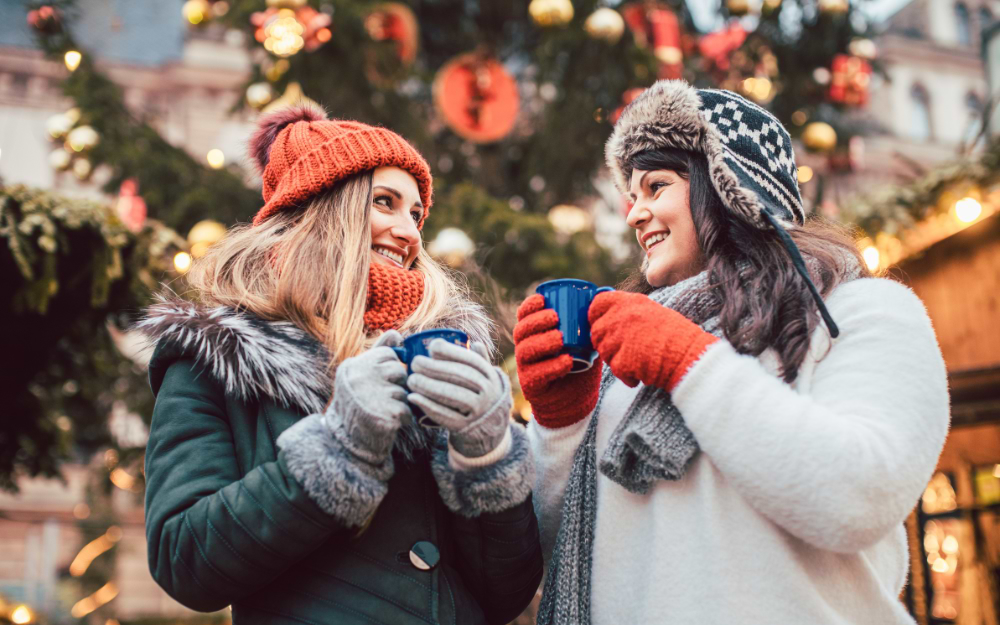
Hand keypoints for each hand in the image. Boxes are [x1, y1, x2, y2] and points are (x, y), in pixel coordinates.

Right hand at [326, 330, 411, 463]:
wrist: (346, 442)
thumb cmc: (357, 403)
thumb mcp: (361, 374)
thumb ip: (378, 352)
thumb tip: (396, 333)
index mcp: (353, 366)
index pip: (388, 354)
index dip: (390, 368)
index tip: (380, 381)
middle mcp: (360, 378)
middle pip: (399, 371)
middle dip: (397, 385)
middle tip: (382, 398)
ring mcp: (372, 396)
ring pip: (404, 391)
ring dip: (399, 403)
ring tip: (382, 410)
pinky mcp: (385, 415)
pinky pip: (407, 410)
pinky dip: (403, 418)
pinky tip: (388, 422)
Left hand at [407, 340, 510, 457]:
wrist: (489, 428)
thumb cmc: (480, 395)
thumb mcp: (485, 378)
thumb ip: (479, 361)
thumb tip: (475, 343)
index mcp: (490, 376)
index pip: (471, 361)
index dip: (451, 352)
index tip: (432, 347)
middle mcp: (488, 392)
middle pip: (460, 377)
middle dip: (435, 368)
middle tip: (415, 363)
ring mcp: (478, 411)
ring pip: (452, 395)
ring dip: (429, 386)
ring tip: (411, 379)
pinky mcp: (465, 427)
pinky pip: (445, 416)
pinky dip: (428, 405)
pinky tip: (413, 397)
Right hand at [513, 294, 601, 427]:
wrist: (577, 400)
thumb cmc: (580, 365)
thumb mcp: (586, 341)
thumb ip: (590, 322)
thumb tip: (604, 293)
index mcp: (534, 334)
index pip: (524, 316)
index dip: (529, 306)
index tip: (543, 299)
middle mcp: (526, 349)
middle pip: (521, 331)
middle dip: (536, 321)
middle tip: (555, 318)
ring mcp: (526, 368)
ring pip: (525, 351)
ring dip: (542, 342)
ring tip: (560, 339)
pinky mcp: (532, 386)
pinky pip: (536, 374)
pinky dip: (552, 366)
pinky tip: (566, 361)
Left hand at [588, 291, 717, 390]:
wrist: (690, 356)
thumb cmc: (676, 336)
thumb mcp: (652, 312)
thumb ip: (628, 312)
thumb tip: (608, 318)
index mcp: (630, 302)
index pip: (597, 303)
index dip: (595, 316)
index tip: (600, 324)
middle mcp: (622, 316)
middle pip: (596, 331)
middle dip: (606, 343)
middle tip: (624, 351)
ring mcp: (620, 338)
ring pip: (604, 352)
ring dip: (616, 360)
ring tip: (638, 361)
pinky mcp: (622, 359)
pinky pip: (615, 369)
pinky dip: (627, 376)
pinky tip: (642, 373)